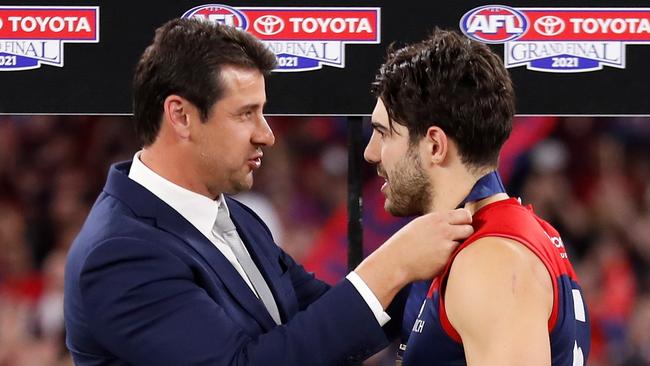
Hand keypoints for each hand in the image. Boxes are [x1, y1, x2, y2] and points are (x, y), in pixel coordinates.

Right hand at [355, 209, 472, 307]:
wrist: (396, 260)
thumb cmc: (406, 243)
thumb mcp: (421, 224)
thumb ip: (439, 222)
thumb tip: (457, 220)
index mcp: (436, 218)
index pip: (464, 214)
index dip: (465, 221)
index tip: (461, 226)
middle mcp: (443, 230)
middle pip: (469, 228)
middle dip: (465, 234)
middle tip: (456, 240)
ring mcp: (446, 245)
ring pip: (466, 243)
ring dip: (460, 246)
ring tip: (446, 250)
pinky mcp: (447, 259)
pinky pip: (458, 256)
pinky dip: (453, 258)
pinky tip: (440, 259)